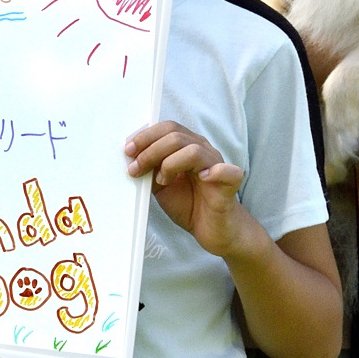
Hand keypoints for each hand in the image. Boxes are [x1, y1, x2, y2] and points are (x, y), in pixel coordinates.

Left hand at [125, 120, 261, 260]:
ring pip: (193, 150)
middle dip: (150, 151)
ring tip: (162, 182)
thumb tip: (131, 157)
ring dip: (170, 164)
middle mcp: (203, 151)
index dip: (146, 136)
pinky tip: (202, 178)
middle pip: (176, 136)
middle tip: (136, 169)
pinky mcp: (230, 183)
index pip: (168, 128)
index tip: (128, 151)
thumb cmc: (188, 204)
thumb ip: (150, 169)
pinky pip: (228, 171)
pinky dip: (215, 172)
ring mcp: (217, 165)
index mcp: (187, 146)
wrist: (211, 229)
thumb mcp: (160, 184)